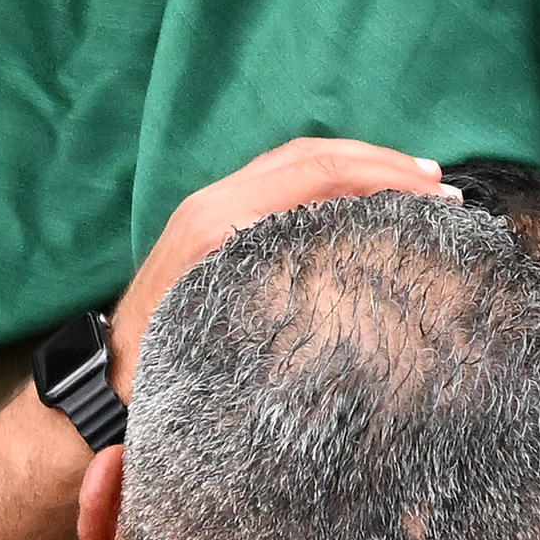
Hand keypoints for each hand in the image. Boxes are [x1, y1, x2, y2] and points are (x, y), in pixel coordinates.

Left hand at [108, 138, 451, 369]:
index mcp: (218, 224)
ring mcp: (211, 206)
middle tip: (438, 184)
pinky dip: (331, 180)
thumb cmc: (157, 373)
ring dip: (359, 164)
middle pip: (310, 156)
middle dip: (380, 162)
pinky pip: (282, 181)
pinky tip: (362, 199)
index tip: (431, 194)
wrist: (101, 383)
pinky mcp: (213, 220)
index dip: (380, 176)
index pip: (313, 175)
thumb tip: (345, 274)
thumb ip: (268, 299)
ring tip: (415, 180)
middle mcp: (214, 202)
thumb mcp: (216, 338)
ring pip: (296, 162)